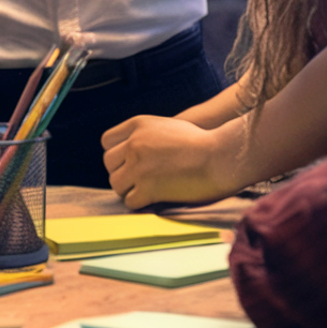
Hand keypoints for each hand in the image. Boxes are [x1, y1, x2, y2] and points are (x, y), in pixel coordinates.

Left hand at [103, 113, 242, 208]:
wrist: (219, 156)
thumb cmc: (201, 142)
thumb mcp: (168, 126)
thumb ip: (146, 134)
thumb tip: (129, 149)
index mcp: (138, 124)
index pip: (107, 141)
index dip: (116, 154)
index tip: (126, 162)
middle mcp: (134, 143)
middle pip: (109, 163)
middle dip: (121, 173)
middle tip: (138, 179)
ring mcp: (139, 166)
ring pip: (116, 184)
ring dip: (129, 189)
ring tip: (146, 189)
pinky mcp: (147, 187)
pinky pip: (129, 201)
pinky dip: (139, 203)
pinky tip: (153, 199)